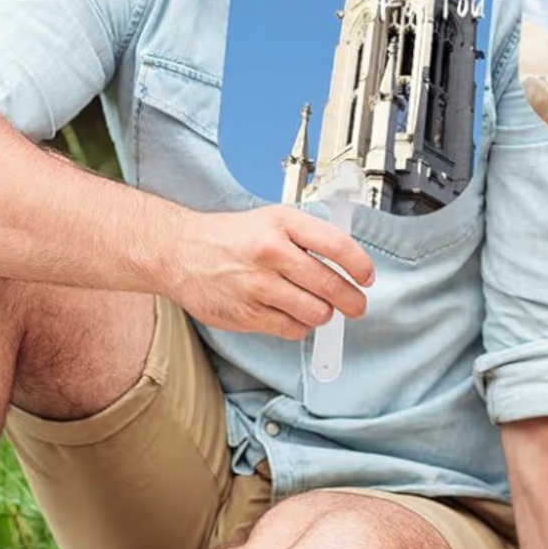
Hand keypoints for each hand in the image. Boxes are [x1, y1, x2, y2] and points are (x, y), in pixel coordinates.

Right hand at [175, 205, 374, 337]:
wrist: (181, 252)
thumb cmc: (230, 236)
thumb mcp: (272, 220)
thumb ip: (308, 237)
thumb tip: (347, 261)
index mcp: (282, 224)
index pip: (336, 245)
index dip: (360, 265)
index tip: (366, 276)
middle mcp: (270, 252)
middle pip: (330, 284)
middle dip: (352, 300)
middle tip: (357, 305)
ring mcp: (258, 285)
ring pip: (315, 312)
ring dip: (324, 314)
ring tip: (320, 308)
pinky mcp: (246, 314)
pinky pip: (291, 329)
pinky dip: (300, 326)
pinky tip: (295, 315)